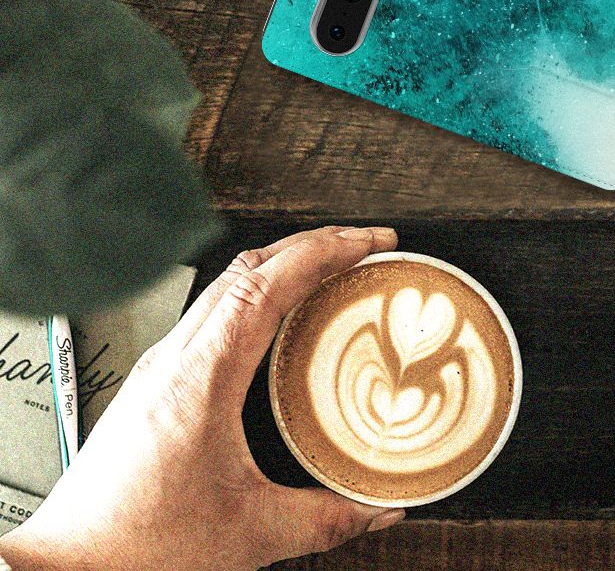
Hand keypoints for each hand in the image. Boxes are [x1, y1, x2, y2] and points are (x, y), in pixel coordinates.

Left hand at [0, 226, 403, 570]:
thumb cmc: (137, 547)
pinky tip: (279, 318)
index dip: (323, 252)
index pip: (267, 283)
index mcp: (201, 377)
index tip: (366, 242)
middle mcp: (176, 357)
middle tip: (361, 245)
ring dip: (283, 264)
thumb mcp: (250, 533)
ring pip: (227, 282)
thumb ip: (326, 519)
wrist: (69, 568)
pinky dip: (257, 293)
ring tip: (329, 270)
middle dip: (312, 244)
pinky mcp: (155, 379)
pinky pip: (214, 311)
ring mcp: (161, 363)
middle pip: (249, 266)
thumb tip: (379, 508)